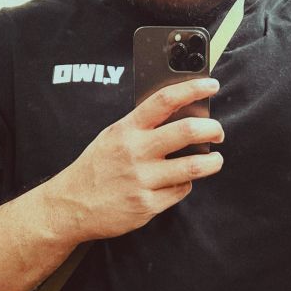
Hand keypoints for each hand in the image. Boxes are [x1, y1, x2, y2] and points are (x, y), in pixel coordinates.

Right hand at [49, 78, 224, 241]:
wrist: (71, 205)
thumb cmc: (97, 167)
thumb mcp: (113, 136)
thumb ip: (142, 126)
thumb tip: (182, 114)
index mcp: (127, 129)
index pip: (165, 100)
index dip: (192, 89)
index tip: (211, 85)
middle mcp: (135, 151)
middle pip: (187, 131)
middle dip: (212, 129)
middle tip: (218, 132)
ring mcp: (142, 179)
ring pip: (193, 167)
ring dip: (212, 162)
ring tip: (215, 160)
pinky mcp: (147, 205)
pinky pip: (180, 191)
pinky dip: (186, 185)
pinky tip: (180, 182)